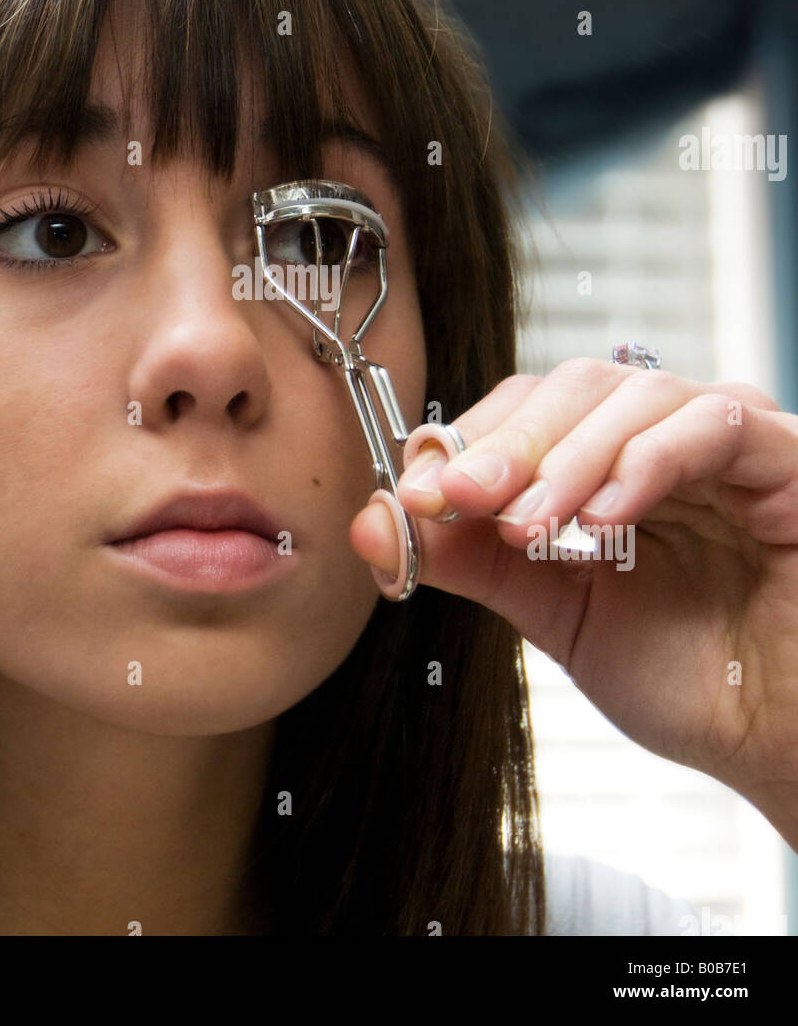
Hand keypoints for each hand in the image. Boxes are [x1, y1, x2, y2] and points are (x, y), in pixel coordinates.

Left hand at [349, 358, 797, 848]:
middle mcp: (668, 433)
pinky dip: (649, 461)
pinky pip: (717, 424)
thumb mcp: (554, 611)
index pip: (529, 408)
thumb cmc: (687, 677)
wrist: (778, 742)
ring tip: (528, 524)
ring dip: (567, 456)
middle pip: (574, 387)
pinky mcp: (789, 458)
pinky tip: (606, 518)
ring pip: (635, 395)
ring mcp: (731, 438)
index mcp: (611, 458)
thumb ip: (472, 561)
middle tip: (454, 499)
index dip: (468, 441)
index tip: (415, 495)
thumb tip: (373, 525)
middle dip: (505, 443)